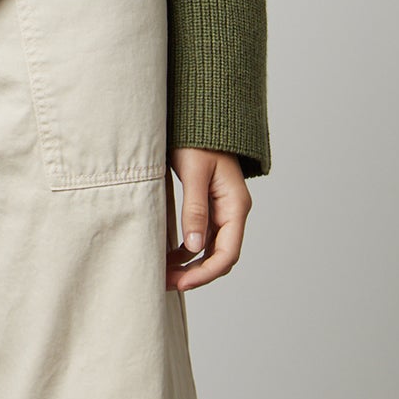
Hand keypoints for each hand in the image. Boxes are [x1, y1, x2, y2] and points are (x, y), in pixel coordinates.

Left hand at [165, 147, 252, 291]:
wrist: (201, 115)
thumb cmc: (198, 139)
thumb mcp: (194, 173)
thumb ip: (195, 209)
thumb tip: (194, 248)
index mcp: (236, 205)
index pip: (227, 253)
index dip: (206, 273)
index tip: (182, 283)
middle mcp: (232, 211)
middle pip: (219, 256)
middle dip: (195, 273)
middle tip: (166, 282)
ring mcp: (222, 209)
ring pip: (209, 248)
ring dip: (189, 263)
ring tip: (163, 272)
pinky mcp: (209, 205)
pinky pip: (201, 236)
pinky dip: (186, 249)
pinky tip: (168, 254)